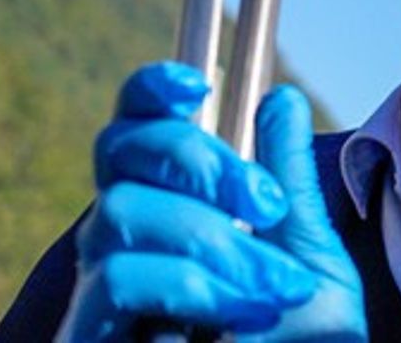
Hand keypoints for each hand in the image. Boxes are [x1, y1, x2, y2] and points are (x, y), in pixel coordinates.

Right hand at [59, 63, 364, 342]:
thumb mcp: (306, 258)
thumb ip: (285, 183)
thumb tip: (278, 100)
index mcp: (173, 212)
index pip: (134, 130)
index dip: (149, 94)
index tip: (196, 83)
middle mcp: (126, 244)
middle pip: (119, 153)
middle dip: (199, 163)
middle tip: (264, 207)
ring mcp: (103, 294)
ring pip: (121, 215)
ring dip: (213, 243)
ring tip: (271, 291)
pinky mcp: (94, 335)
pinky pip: (119, 280)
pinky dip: (192, 287)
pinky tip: (240, 314)